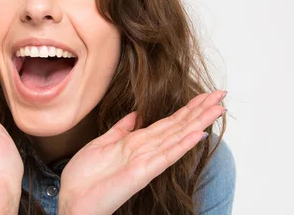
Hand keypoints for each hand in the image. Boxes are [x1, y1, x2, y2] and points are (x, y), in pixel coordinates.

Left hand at [58, 90, 226, 214]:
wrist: (72, 198)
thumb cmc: (85, 175)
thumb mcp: (103, 143)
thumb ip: (121, 129)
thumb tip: (135, 115)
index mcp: (138, 142)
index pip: (169, 122)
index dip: (187, 108)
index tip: (205, 95)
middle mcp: (147, 150)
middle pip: (179, 126)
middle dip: (200, 110)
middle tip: (221, 94)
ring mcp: (147, 161)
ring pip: (178, 136)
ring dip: (198, 122)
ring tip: (218, 108)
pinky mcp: (143, 172)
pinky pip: (166, 155)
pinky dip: (183, 144)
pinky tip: (199, 133)